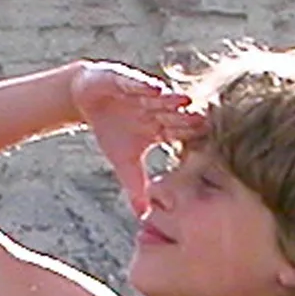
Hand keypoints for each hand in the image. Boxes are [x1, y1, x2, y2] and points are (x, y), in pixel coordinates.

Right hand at [71, 61, 205, 215]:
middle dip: (188, 119)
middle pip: (175, 116)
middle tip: (206, 123)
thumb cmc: (111, 129)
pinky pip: (137, 82)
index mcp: (161, 129)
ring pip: (161, 98)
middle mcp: (157, 109)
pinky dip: (145, 85)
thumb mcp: (123, 161)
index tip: (208, 149)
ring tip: (186, 102)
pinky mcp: (126, 78)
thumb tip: (143, 216)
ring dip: (173, 100)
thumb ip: (136, 186)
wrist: (86, 100)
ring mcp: (143, 93)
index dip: (191, 141)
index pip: (180, 136)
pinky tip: (156, 88)